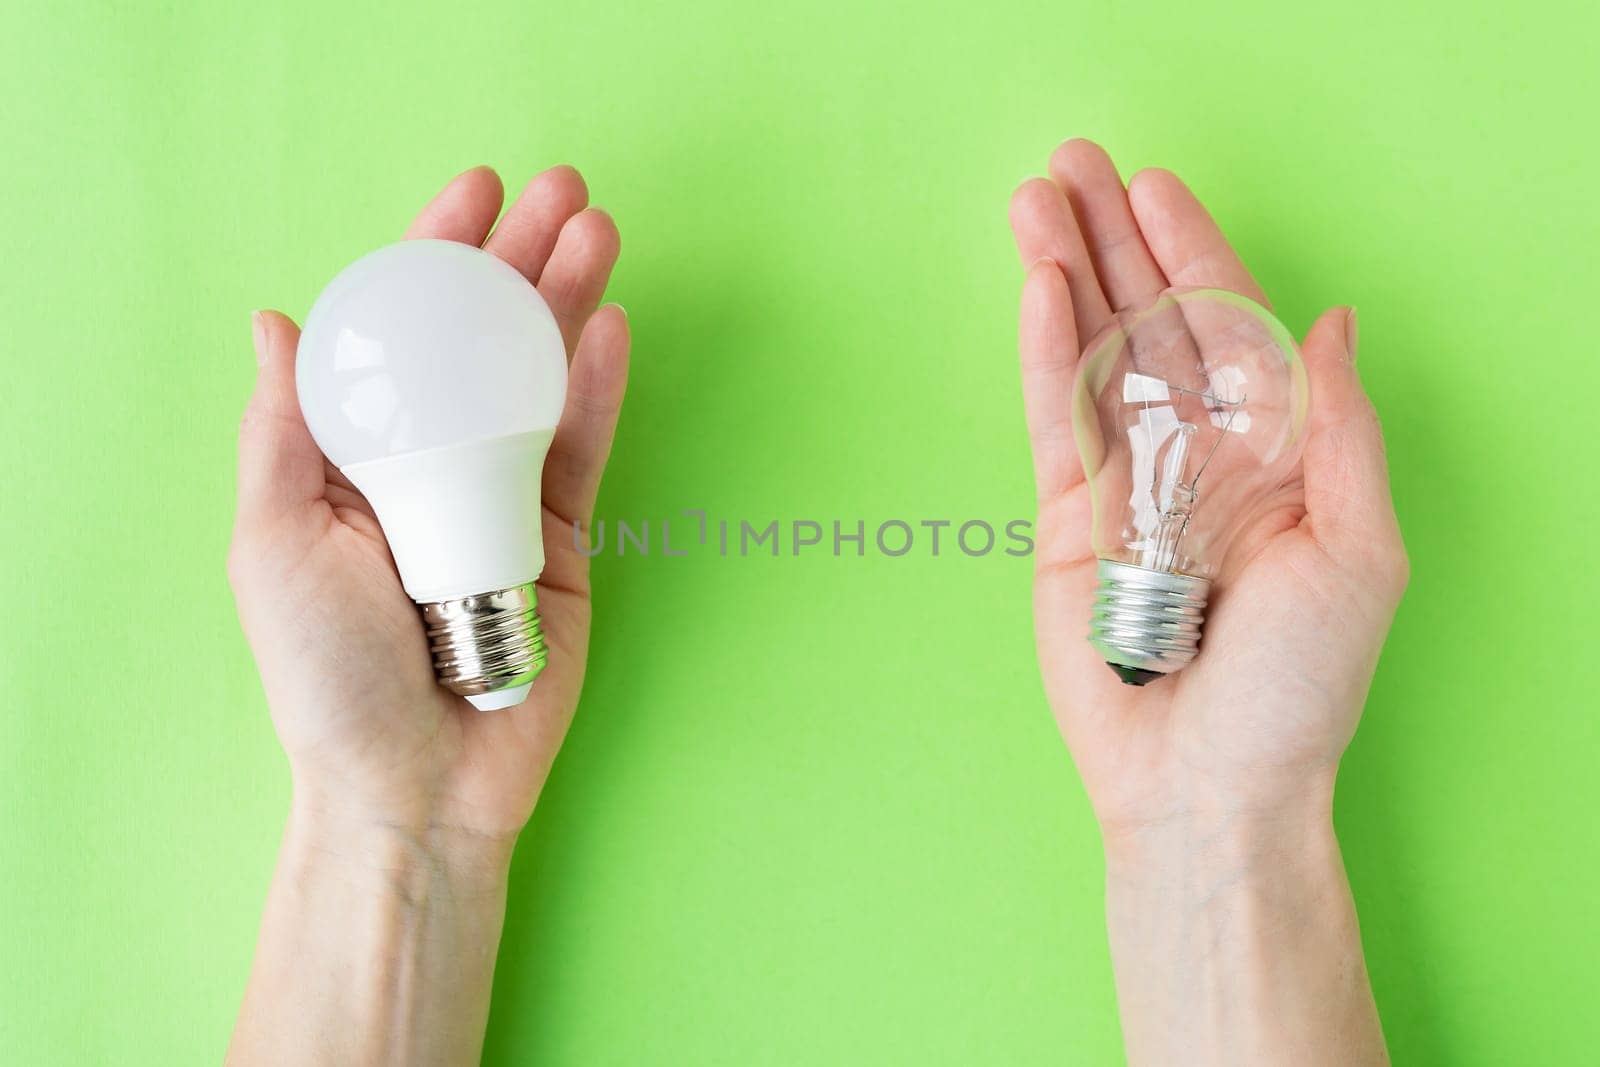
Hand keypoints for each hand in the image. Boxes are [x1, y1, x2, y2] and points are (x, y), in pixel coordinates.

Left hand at [229, 165, 626, 855]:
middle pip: (482, 341)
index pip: (400, 334)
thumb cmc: (327, 674)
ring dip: (571, 303)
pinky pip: (582, 450)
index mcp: (355, 456)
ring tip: (602, 233)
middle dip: (522, 261)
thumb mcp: (275, 542)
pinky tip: (611, 327)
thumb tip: (277, 319)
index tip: (473, 192)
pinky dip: (597, 387)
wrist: (414, 784)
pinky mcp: (563, 539)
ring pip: (541, 379)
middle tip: (565, 192)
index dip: (433, 257)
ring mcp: (503, 498)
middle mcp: (432, 463)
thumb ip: (284, 430)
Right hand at [1009, 140, 1406, 841]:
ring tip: (1031, 200)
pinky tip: (1035, 290)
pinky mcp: (1063, 521)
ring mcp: (1124, 484)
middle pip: (1146, 322)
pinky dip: (1044, 352)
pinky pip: (1054, 419)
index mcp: (1271, 453)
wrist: (1209, 783)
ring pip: (1089, 356)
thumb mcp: (1356, 550)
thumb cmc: (1299, 687)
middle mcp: (1195, 455)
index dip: (1191, 250)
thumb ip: (1335, 429)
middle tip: (1070, 165)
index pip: (1225, 326)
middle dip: (1109, 240)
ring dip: (1063, 274)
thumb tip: (1331, 322)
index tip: (1153, 187)